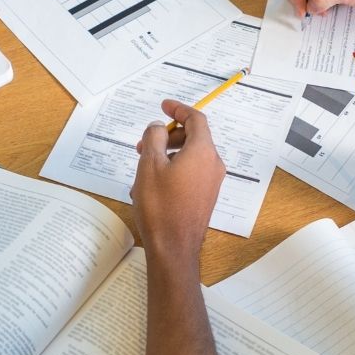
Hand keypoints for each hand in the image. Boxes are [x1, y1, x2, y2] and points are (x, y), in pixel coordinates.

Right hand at [131, 100, 225, 264]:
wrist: (173, 248)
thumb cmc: (161, 206)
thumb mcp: (150, 165)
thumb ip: (155, 137)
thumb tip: (159, 127)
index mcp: (203, 152)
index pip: (196, 119)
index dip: (179, 109)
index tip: (163, 106)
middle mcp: (212, 164)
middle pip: (192, 138)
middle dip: (167, 137)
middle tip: (143, 145)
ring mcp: (211, 182)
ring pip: (189, 157)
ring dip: (166, 155)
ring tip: (142, 170)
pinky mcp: (206, 196)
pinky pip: (190, 174)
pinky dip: (172, 171)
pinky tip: (151, 187)